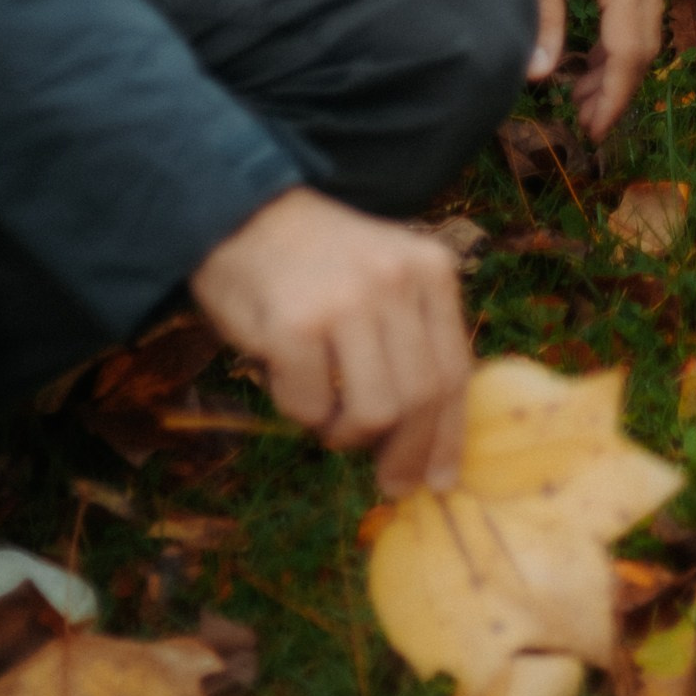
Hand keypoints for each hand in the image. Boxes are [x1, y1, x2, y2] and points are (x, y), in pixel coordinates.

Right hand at [191, 185, 472, 493]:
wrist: (240, 214)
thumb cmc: (316, 263)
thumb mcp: (385, 279)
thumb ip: (412, 337)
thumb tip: (432, 438)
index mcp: (430, 270)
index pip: (455, 369)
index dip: (449, 435)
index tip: (440, 480)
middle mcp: (397, 281)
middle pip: (422, 399)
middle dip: (405, 454)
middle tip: (388, 481)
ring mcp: (348, 302)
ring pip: (376, 413)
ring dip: (348, 434)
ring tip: (329, 416)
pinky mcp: (296, 327)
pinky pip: (310, 408)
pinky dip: (300, 411)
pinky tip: (289, 380)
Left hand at [510, 0, 668, 141]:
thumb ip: (543, 12)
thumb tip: (538, 74)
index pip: (629, 50)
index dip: (613, 96)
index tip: (592, 131)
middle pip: (646, 44)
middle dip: (618, 88)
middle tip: (584, 122)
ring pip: (648, 24)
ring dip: (621, 62)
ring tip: (583, 92)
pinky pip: (645, 1)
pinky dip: (625, 33)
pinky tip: (596, 46)